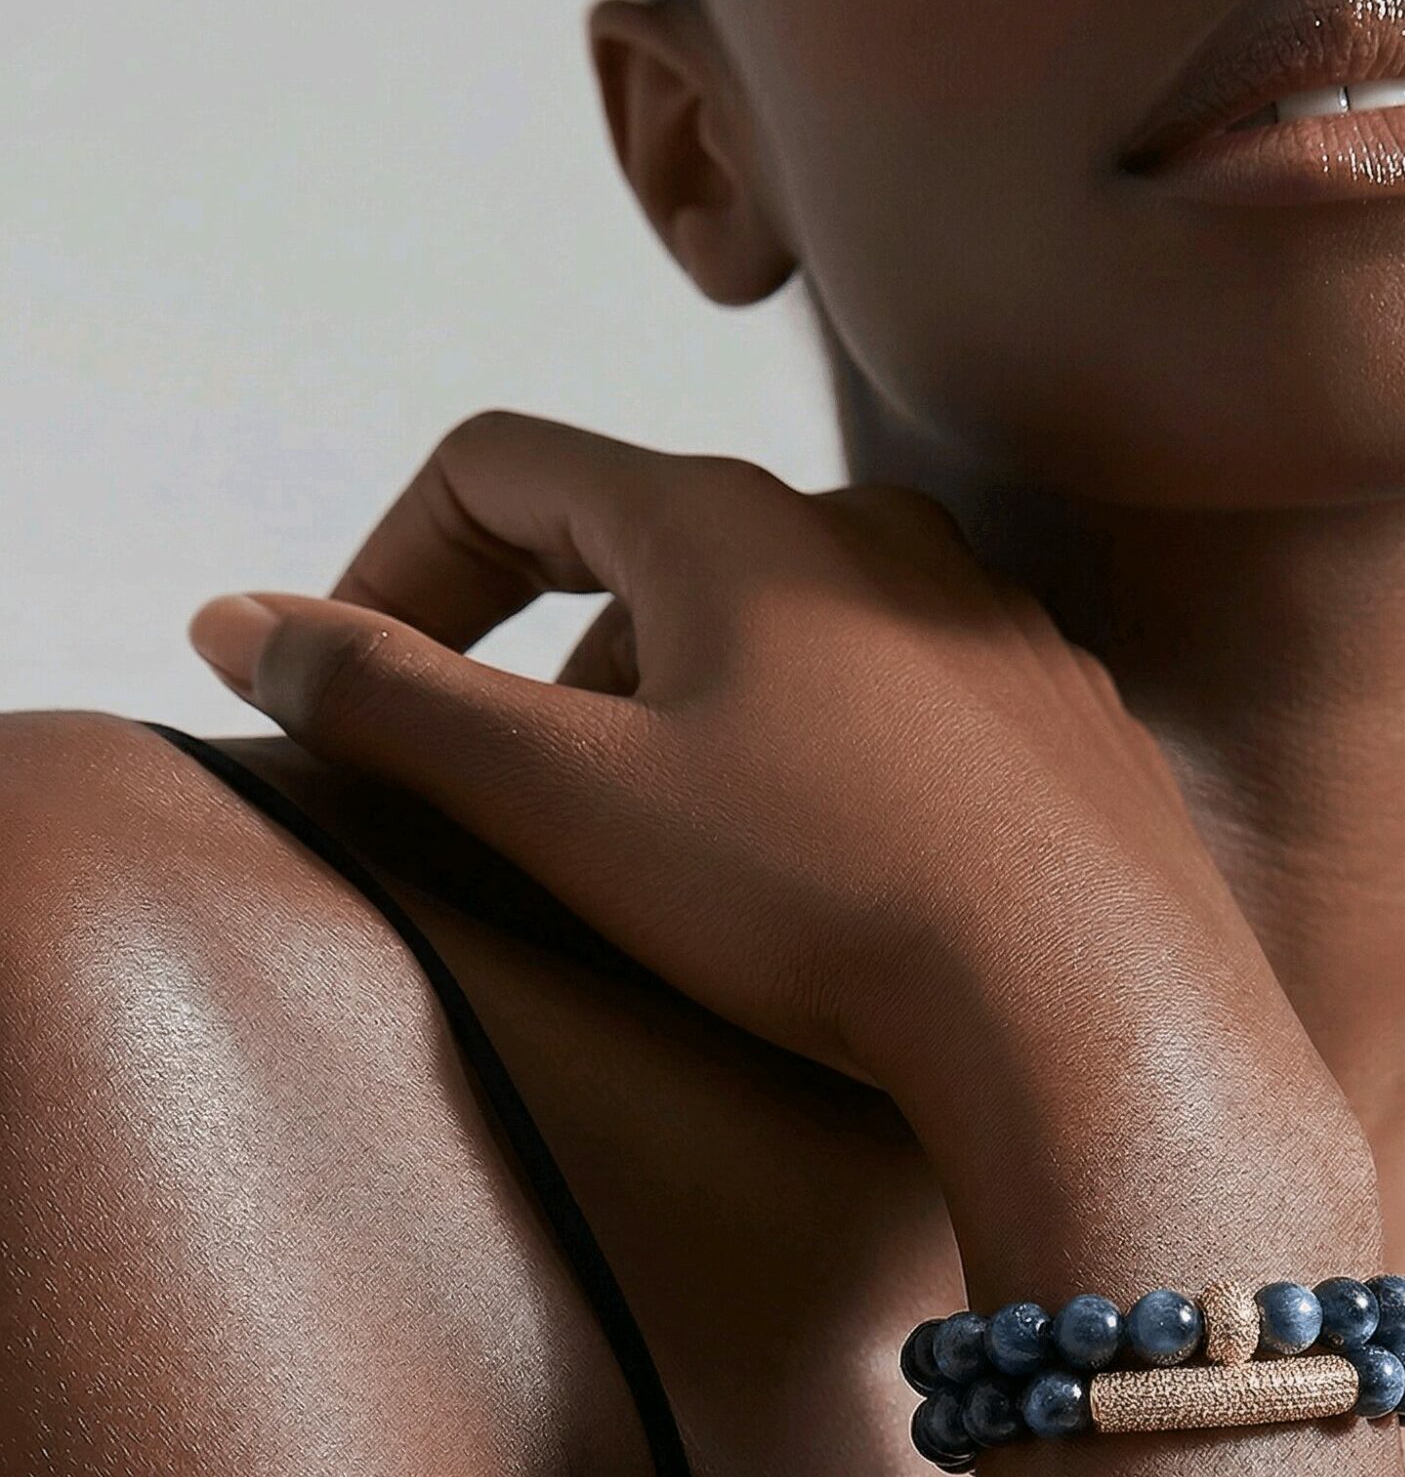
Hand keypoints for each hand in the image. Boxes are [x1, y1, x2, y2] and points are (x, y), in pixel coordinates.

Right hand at [189, 412, 1279, 1096]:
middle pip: (650, 546)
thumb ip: (394, 704)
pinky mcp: (1059, 711)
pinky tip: (835, 862)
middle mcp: (870, 533)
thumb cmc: (823, 895)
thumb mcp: (572, 802)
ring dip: (691, 703)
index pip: (503, 468)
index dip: (398, 561)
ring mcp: (983, 619)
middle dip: (551, 654)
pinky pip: (901, 698)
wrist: (1088, 1008)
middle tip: (528, 793)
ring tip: (683, 844)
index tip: (360, 677)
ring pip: (785, 624)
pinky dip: (823, 749)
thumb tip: (244, 625)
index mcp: (730, 522)